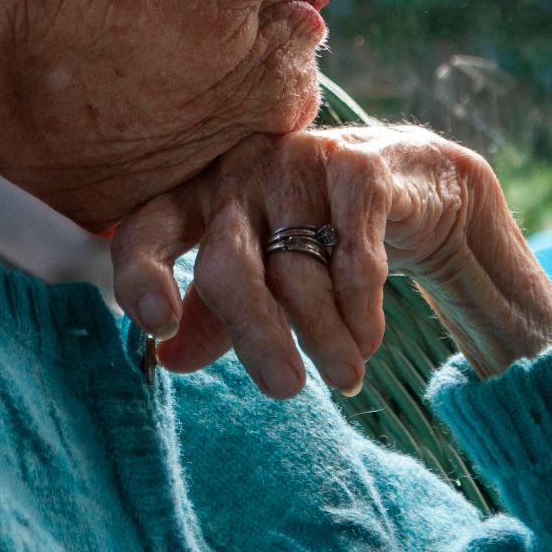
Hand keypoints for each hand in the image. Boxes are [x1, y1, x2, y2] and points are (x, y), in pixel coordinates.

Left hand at [109, 125, 551, 398]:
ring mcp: (297, 162)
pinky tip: (367, 337)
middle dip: (256, 332)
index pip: (148, 229)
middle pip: (230, 263)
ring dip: (324, 333)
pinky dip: (360, 303)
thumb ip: (214, 315)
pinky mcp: (357, 164)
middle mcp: (239, 173)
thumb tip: (167, 359)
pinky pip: (353, 249)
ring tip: (345, 375)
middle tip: (285, 389)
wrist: (410, 184)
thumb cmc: (314, 234)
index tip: (157, 327)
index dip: (142, 274)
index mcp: (198, 197)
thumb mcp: (259, 275)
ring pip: (299, 268)